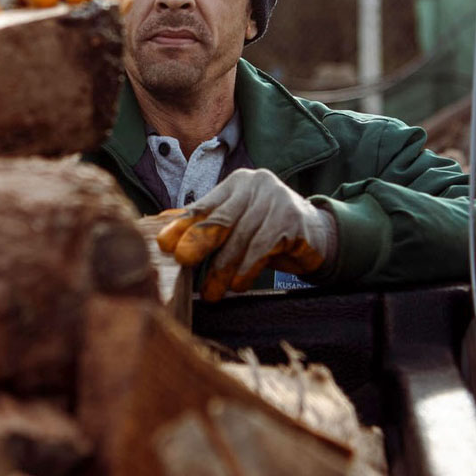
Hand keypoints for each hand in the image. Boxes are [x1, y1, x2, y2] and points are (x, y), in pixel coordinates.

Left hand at [155, 169, 336, 300]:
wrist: (316, 236)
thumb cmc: (266, 230)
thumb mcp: (236, 223)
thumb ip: (204, 223)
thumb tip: (159, 226)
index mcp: (235, 184)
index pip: (204, 206)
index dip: (182, 226)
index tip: (164, 244)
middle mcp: (256, 185)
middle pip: (221, 219)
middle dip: (199, 243)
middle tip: (183, 261)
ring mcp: (277, 200)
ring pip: (242, 239)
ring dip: (224, 268)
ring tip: (212, 291)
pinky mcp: (293, 220)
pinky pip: (264, 247)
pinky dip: (248, 268)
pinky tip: (239, 284)